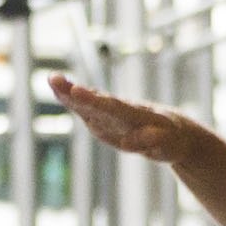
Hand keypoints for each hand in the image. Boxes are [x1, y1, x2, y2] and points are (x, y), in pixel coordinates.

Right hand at [49, 74, 209, 166]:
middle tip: (54, 79)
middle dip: (75, 93)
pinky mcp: (104, 120)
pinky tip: (57, 89)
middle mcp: (120, 112)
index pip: (112, 107)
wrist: (174, 131)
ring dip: (70, 93)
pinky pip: (86, 109)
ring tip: (52, 80)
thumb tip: (135, 139)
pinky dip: (72, 100)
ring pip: (88, 102)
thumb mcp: (168, 145)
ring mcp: (111, 115)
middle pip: (95, 101)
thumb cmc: (172, 140)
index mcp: (135, 116)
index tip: (77, 91)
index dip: (93, 101)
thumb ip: (153, 141)